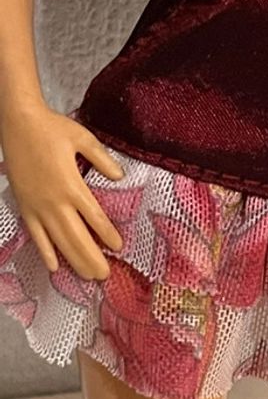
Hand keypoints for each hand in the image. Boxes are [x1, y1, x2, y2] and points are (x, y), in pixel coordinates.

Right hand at [0, 101, 124, 278]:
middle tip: (106, 276)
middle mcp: (55, 201)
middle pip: (77, 237)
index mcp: (72, 186)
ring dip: (74, 260)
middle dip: (92, 258)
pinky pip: (36, 235)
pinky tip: (54, 267)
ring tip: (88, 276)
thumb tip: (120, 176)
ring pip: (58, 241)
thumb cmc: (52, 128)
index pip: (95, 218)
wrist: (16, 122)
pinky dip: (45, 252)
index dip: (107, 235)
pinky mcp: (25, 207)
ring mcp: (38, 206)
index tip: (118, 248)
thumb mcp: (83, 138)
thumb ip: (102, 159)